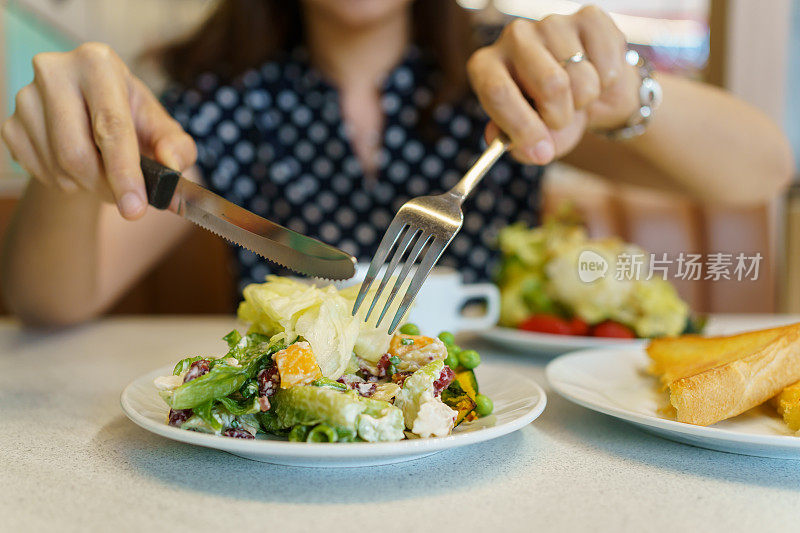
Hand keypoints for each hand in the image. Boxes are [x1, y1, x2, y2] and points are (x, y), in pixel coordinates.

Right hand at [1, 42, 195, 218]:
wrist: (91, 122)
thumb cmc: (133, 122)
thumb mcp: (162, 130)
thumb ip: (177, 148)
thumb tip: (172, 165)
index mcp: (98, 63)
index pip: (111, 126)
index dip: (125, 173)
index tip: (135, 209)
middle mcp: (55, 71)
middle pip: (77, 152)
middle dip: (106, 186)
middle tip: (125, 199)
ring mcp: (25, 97)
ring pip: (58, 167)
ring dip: (88, 186)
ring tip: (105, 174)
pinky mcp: (10, 123)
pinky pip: (39, 172)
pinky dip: (65, 183)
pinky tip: (79, 169)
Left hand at [467, 6, 640, 164]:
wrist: (588, 92)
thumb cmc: (549, 116)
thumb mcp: (530, 139)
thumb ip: (522, 147)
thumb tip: (528, 149)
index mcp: (487, 66)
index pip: (497, 92)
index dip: (522, 127)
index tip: (541, 152)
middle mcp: (513, 37)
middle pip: (550, 84)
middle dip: (562, 117)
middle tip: (560, 121)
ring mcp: (550, 23)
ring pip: (581, 79)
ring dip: (585, 101)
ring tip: (576, 96)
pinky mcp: (588, 17)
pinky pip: (607, 64)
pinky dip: (607, 82)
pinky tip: (595, 75)